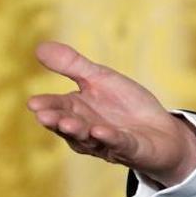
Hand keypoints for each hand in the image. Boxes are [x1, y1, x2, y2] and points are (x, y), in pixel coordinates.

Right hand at [27, 42, 195, 187]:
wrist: (162, 130)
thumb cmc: (127, 104)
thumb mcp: (101, 78)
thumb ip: (73, 66)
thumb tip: (39, 47)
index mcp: (78, 111)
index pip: (58, 107)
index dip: (47, 105)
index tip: (33, 102)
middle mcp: (87, 131)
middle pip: (69, 126)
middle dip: (57, 121)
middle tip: (43, 115)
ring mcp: (107, 143)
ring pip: (89, 139)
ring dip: (79, 131)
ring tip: (67, 123)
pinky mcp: (131, 150)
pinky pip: (119, 144)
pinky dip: (110, 138)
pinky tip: (101, 131)